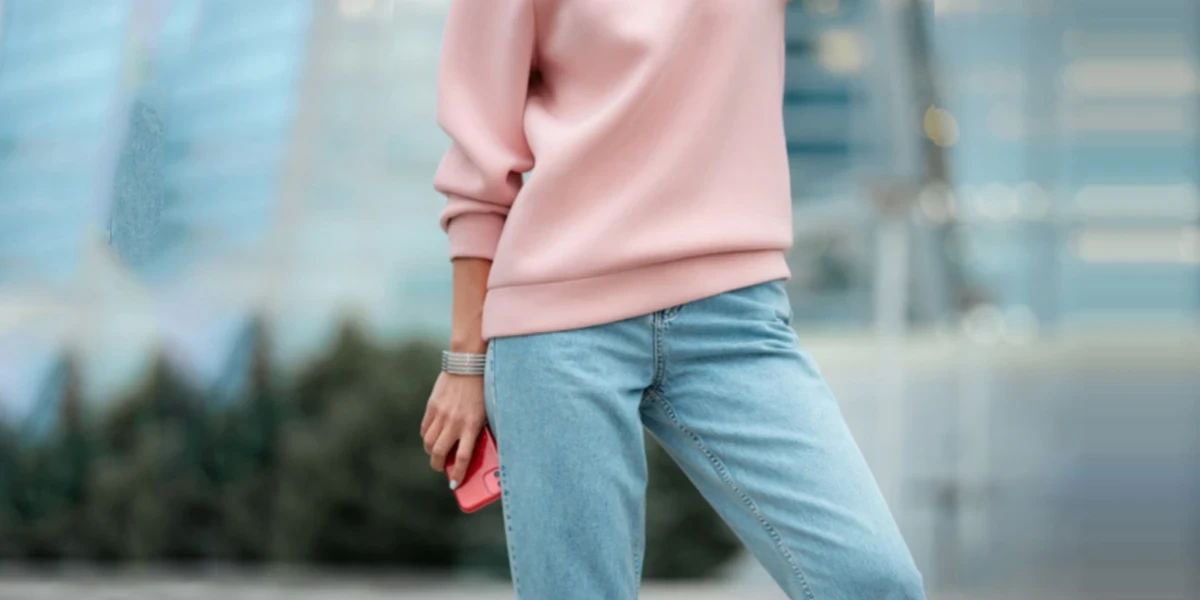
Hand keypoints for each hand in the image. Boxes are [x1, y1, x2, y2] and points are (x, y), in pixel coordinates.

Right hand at [421, 371, 486, 488]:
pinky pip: (425, 428)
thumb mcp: (484, 413)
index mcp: (471, 425)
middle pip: (439, 453)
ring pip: (428, 443)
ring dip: (430, 452)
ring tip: (435, 454)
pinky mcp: (432, 406)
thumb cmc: (482, 391)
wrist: (468, 364)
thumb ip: (476, 431)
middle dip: (438, 466)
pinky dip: (426, 437)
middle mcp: (454, 422)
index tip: (455, 484)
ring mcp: (441, 414)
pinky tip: (431, 438)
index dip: (458, 473)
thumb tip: (469, 451)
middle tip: (441, 469)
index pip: (462, 457)